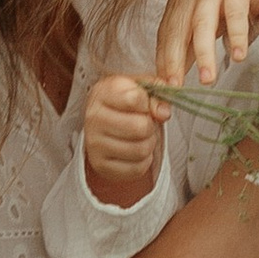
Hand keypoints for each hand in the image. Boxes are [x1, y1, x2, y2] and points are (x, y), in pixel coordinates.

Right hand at [83, 70, 165, 201]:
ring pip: (141, 150)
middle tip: (144, 123)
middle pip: (141, 127)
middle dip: (150, 126)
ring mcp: (94, 143)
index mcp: (103, 92)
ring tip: (140, 137)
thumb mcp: (141, 89)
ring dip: (148, 144)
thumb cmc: (126, 104)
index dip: (149, 103)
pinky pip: (137, 168)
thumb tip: (163, 112)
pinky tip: (135, 150)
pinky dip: (143, 161)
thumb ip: (158, 90)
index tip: (144, 104)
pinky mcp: (100, 165)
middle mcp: (94, 117)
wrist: (106, 126)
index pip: (135, 99)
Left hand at [156, 0, 258, 88]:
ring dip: (204, 53)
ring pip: (204, 24)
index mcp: (177, 6)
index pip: (166, 38)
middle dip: (175, 60)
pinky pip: (236, 14)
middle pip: (179, 31)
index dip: (163, 63)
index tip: (164, 88)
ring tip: (207, 79)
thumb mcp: (201, 25)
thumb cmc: (221, 1)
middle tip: (176, 87)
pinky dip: (237, 36)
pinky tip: (238, 56)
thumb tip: (173, 80)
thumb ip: (187, 49)